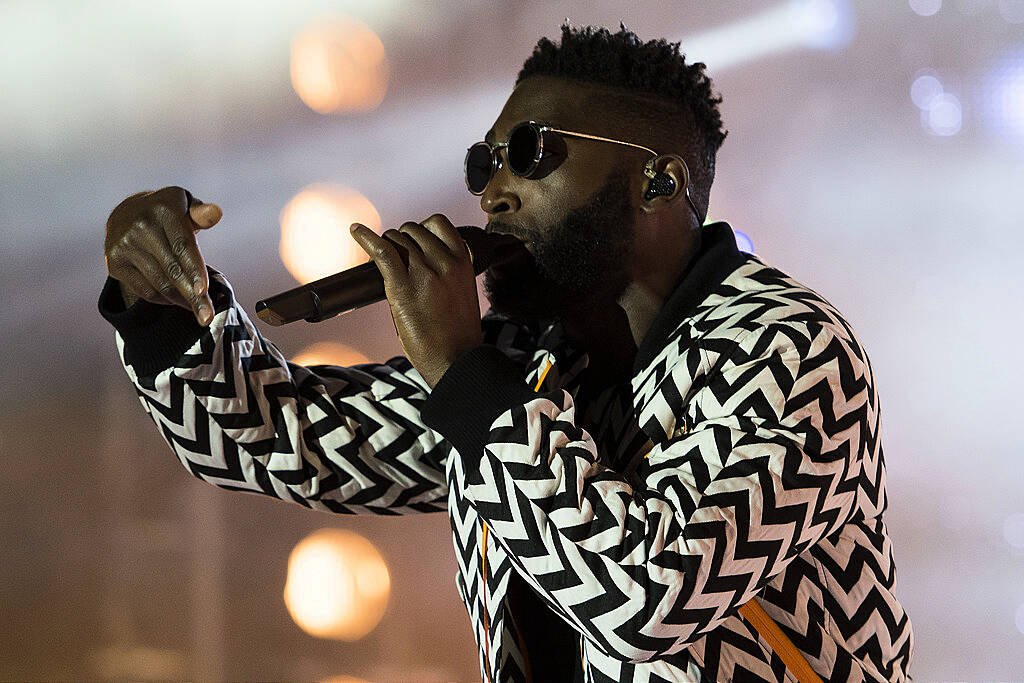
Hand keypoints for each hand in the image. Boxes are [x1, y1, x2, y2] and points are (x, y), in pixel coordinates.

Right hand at [104, 186, 221, 324]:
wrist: (126, 214)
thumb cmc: (168, 214)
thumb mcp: (185, 206)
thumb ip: (201, 214)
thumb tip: (216, 213)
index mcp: (164, 209)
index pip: (182, 246)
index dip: (194, 270)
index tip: (204, 291)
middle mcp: (141, 225)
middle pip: (172, 269)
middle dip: (193, 297)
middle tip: (207, 317)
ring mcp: (124, 244)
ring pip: (159, 283)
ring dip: (181, 301)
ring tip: (198, 310)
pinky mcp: (115, 262)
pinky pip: (145, 290)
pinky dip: (164, 300)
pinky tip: (177, 301)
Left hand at [349, 214, 482, 388]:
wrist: (457, 359)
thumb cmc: (458, 333)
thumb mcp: (462, 290)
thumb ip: (447, 269)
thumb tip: (422, 258)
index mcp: (462, 261)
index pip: (437, 223)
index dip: (421, 229)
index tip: (414, 242)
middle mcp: (444, 261)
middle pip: (412, 230)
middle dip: (402, 241)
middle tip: (398, 261)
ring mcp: (423, 273)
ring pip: (396, 238)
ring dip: (387, 246)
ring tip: (386, 262)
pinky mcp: (402, 287)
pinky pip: (381, 251)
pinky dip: (365, 237)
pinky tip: (355, 230)